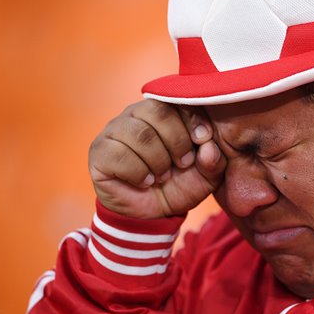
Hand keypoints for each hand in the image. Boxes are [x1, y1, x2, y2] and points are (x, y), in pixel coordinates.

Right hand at [88, 99, 225, 218]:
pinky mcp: (99, 151)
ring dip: (158, 160)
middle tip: (183, 163)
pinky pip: (119, 154)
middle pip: (157, 112)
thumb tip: (208, 147)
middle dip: (177, 141)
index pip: (177, 99)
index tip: (204, 139)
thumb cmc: (180, 185)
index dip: (193, 119)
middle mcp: (137, 114)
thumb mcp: (206, 175)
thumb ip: (214, 160)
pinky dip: (138, 172)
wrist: (153, 214)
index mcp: (164, 111)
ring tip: (162, 176)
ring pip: (139, 134)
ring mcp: (115, 130)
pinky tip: (144, 181)